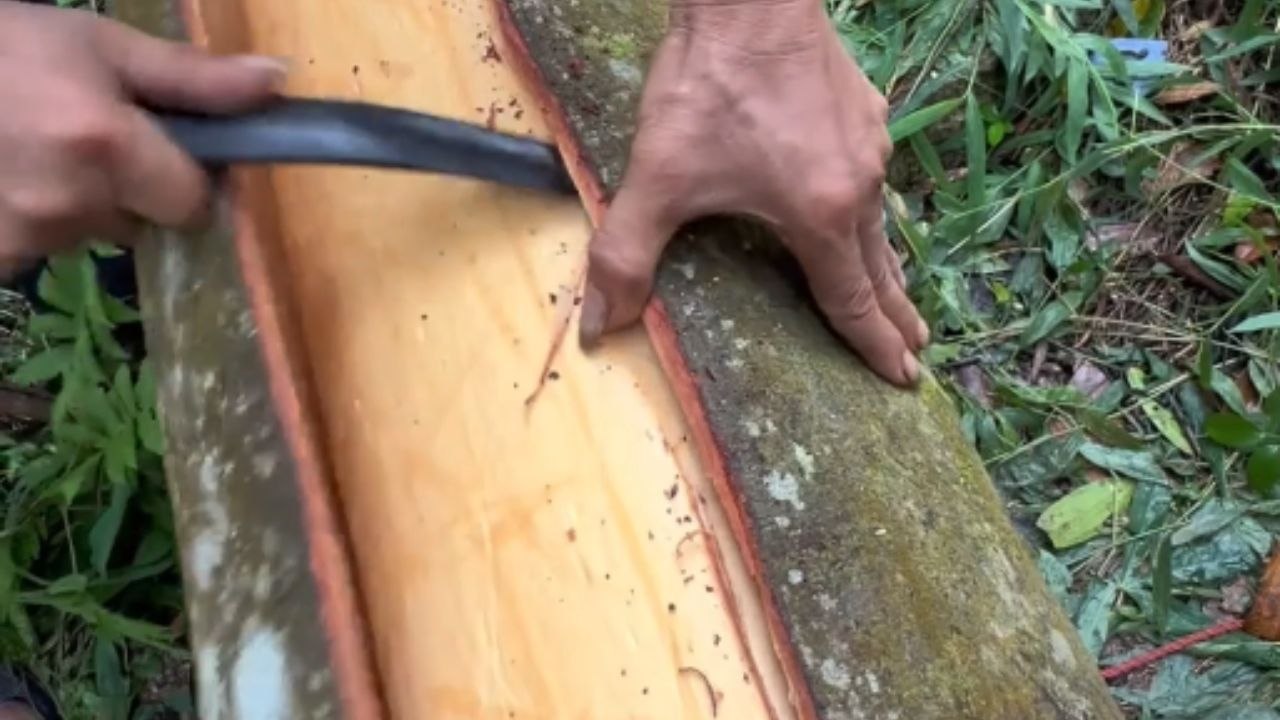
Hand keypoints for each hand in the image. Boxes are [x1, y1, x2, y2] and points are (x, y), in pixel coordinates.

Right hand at [0, 2, 285, 276]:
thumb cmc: (0, 48)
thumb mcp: (95, 45)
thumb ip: (190, 78)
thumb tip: (276, 83)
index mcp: (107, 146)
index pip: (192, 204)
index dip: (184, 178)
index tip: (158, 148)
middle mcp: (67, 203)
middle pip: (138, 220)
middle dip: (122, 185)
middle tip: (74, 132)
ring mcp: (20, 237)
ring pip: (83, 233)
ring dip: (69, 201)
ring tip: (25, 146)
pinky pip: (32, 248)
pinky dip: (23, 219)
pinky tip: (2, 173)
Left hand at [578, 0, 927, 386]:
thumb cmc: (708, 86)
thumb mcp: (658, 177)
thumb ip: (625, 256)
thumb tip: (600, 329)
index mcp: (820, 216)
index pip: (851, 300)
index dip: (873, 344)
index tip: (902, 378)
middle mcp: (858, 185)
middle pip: (881, 268)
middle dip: (896, 315)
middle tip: (915, 351)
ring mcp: (869, 143)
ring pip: (881, 220)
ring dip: (886, 261)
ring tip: (892, 287)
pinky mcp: (864, 108)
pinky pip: (871, 174)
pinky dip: (870, 207)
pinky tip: (858, 201)